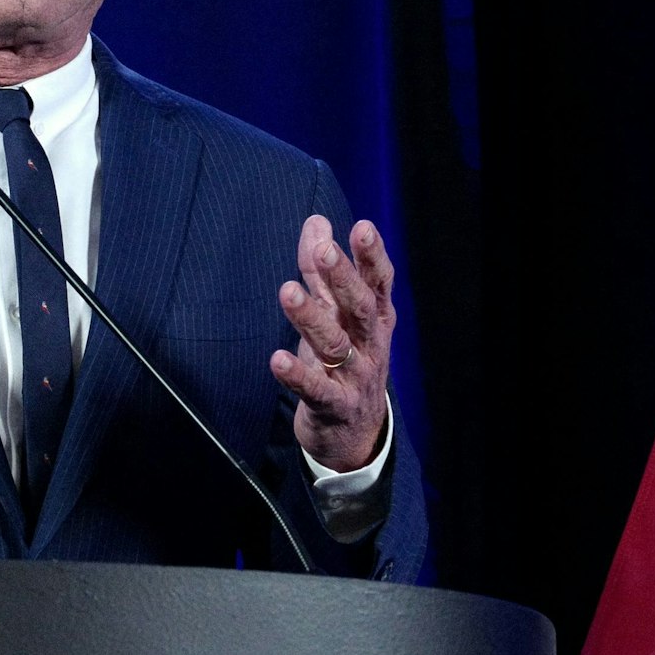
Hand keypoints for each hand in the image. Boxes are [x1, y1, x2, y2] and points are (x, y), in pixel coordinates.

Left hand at [268, 215, 394, 471]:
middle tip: (323, 251)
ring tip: (287, 292)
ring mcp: (355, 377)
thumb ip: (322, 270)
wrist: (356, 433)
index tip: (362, 228)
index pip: (378, 283)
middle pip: (358, 308)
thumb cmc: (345, 360)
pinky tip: (277, 359)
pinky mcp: (334, 406)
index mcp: (375, 318)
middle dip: (342, 278)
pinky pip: (316, 390)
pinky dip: (298, 375)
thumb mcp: (337, 314)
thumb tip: (316, 221)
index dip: (372, 256)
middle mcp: (371, 345)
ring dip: (311, 318)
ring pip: (335, 344)